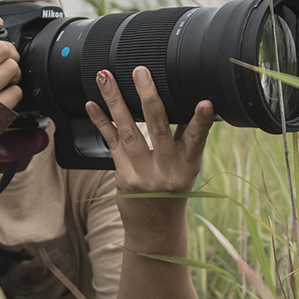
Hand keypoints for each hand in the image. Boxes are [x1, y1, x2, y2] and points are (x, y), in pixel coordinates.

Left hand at [87, 67, 214, 240]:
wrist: (155, 227)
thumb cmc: (173, 191)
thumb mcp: (187, 168)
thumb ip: (187, 138)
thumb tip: (196, 102)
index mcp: (188, 165)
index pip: (197, 139)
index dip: (202, 121)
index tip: (206, 103)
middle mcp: (166, 171)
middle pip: (157, 129)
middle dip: (149, 97)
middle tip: (140, 72)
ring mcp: (142, 174)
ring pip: (128, 131)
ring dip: (115, 101)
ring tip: (106, 78)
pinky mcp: (122, 175)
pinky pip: (111, 142)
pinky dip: (101, 121)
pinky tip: (92, 104)